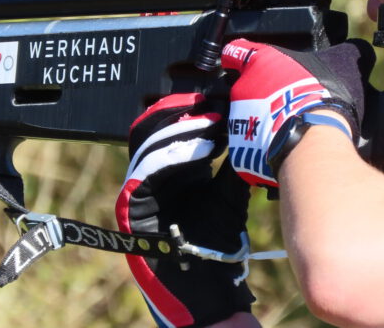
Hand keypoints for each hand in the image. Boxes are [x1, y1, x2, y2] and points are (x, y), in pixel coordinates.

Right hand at [116, 93, 254, 326]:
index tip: (222, 94)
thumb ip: (231, 164)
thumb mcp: (228, 196)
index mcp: (172, 169)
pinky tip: (202, 146)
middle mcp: (151, 174)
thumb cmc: (215, 246)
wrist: (204, 290)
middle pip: (155, 125)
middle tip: (212, 97)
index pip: (173, 124)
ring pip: (149, 141)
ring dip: (181, 126)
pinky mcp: (132, 204)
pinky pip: (148, 169)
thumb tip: (251, 129)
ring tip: (210, 117)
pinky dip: (175, 154)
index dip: (194, 107)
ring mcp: (138, 188)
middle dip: (182, 108)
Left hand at [220, 39, 373, 186]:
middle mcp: (242, 88)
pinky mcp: (240, 149)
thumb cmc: (323, 98)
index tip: (245, 61)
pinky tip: (285, 147)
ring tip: (289, 128)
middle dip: (261, 95)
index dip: (239, 55)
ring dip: (263, 122)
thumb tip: (358, 48)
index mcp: (260, 61)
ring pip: (246, 118)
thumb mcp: (342, 62)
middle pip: (244, 88)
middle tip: (287, 103)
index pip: (236, 51)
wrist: (313, 141)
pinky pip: (250, 146)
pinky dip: (263, 148)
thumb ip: (343, 51)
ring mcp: (238, 120)